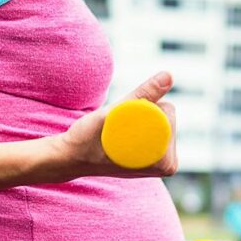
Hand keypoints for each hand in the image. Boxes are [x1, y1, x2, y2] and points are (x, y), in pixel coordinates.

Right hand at [53, 71, 178, 179]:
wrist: (71, 157)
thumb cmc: (88, 139)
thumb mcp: (115, 114)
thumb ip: (144, 94)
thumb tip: (170, 75)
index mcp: (167, 162)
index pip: (167, 112)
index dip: (140, 109)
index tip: (120, 125)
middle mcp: (167, 165)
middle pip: (166, 115)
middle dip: (141, 112)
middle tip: (117, 129)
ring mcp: (160, 161)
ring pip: (158, 118)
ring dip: (137, 116)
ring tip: (117, 133)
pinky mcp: (152, 156)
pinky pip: (150, 123)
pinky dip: (135, 119)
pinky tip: (120, 135)